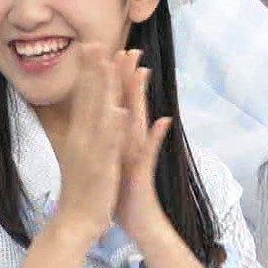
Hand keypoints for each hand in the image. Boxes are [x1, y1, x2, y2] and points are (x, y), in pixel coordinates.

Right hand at [54, 44, 128, 239]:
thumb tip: (84, 115)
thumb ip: (84, 133)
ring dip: (102, 90)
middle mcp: (82, 139)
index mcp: (79, 135)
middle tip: (94, 42)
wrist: (74, 222)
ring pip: (97, 116)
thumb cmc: (81, 189)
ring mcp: (90, 152)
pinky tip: (120, 112)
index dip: (88, 71)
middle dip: (92, 70)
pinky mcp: (101, 168)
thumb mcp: (80, 156)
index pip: (83, 96)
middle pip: (88, 99)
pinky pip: (108, 146)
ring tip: (107, 66)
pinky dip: (113, 129)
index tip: (91, 46)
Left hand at [114, 49, 171, 238]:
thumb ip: (113, 138)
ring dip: (141, 97)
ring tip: (142, 72)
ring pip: (140, 119)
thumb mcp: (113, 160)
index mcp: (120, 137)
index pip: (115, 101)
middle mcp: (131, 141)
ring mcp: (138, 154)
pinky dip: (153, 137)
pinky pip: (148, 152)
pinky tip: (161, 121)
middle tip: (129, 48)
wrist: (136, 220)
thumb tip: (110, 120)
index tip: (106, 53)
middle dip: (127, 76)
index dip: (110, 78)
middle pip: (130, 103)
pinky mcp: (143, 171)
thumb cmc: (122, 190)